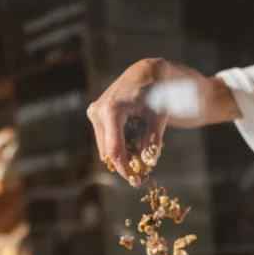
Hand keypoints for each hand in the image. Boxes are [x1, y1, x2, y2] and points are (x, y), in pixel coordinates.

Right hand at [87, 58, 168, 185]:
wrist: (146, 72)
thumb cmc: (155, 92)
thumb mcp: (158, 116)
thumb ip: (154, 139)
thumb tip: (149, 162)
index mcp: (111, 111)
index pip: (115, 150)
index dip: (124, 169)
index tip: (135, 182)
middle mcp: (98, 112)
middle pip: (109, 150)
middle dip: (125, 163)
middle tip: (142, 173)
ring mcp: (94, 113)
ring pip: (107, 146)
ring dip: (123, 154)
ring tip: (142, 152)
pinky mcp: (96, 114)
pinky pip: (107, 138)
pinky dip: (120, 144)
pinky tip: (135, 141)